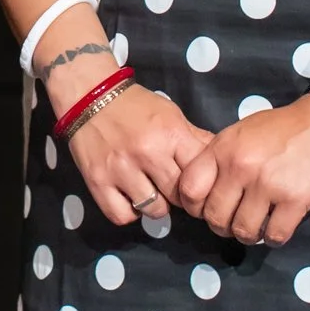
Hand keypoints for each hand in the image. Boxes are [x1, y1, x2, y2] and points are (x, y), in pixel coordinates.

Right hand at [64, 86, 214, 225]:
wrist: (87, 94)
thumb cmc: (134, 105)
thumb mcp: (171, 114)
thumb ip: (196, 139)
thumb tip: (222, 162)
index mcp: (170, 134)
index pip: (201, 176)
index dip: (203, 185)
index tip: (198, 186)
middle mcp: (147, 152)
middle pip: (179, 197)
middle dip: (180, 196)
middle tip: (173, 189)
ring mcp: (120, 169)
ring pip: (155, 210)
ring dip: (155, 205)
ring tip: (150, 190)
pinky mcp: (97, 181)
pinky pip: (122, 216)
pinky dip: (128, 212)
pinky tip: (129, 197)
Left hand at [174, 96, 309, 245]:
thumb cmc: (284, 127)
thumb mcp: (241, 132)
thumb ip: (221, 157)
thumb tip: (204, 190)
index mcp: (223, 148)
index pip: (189, 189)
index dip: (193, 206)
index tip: (205, 209)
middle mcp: (241, 167)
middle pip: (214, 216)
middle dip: (221, 226)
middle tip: (233, 223)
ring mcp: (268, 184)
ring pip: (242, 230)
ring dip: (248, 235)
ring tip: (256, 227)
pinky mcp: (296, 200)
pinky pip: (275, 235)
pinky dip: (274, 237)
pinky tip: (277, 227)